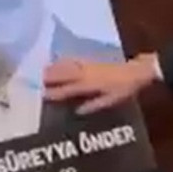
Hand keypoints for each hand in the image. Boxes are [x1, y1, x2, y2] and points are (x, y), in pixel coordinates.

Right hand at [43, 54, 157, 114]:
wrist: (136, 71)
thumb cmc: (125, 88)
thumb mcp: (111, 100)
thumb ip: (94, 105)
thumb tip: (78, 111)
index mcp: (90, 84)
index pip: (69, 89)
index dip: (56, 92)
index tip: (43, 95)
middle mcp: (87, 73)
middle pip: (65, 74)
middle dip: (50, 77)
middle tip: (36, 80)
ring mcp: (89, 65)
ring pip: (68, 65)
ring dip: (55, 67)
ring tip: (42, 70)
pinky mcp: (92, 60)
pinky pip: (74, 59)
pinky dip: (64, 60)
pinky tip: (59, 61)